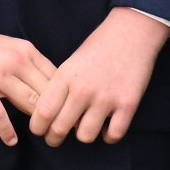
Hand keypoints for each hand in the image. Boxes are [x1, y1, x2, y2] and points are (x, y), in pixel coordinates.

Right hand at [0, 4, 56, 145]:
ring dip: (36, 122)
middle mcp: (16, 60)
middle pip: (46, 92)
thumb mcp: (9, 47)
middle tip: (60, 131)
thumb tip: (45, 88)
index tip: (70, 114)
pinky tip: (11, 140)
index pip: (56, 77)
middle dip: (55, 113)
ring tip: (41, 136)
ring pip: (28, 102)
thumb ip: (26, 65)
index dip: (66, 96)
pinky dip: (6, 130)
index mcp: (26, 50)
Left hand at [29, 7, 169, 145]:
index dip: (38, 127)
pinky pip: (113, 135)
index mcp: (66, 75)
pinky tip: (107, 125)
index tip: (40, 129)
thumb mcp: (72, 62)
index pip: (43, 112)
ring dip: (84, 134)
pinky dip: (108, 135)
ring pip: (85, 136)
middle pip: (59, 129)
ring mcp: (107, 97)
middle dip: (54, 138)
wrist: (132, 31)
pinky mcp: (128, 104)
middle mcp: (84, 89)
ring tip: (86, 125)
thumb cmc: (99, 46)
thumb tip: (47, 116)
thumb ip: (60, 87)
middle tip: (56, 136)